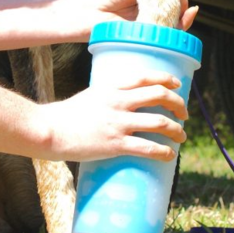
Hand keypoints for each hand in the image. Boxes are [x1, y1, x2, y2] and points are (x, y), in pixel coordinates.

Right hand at [34, 71, 187, 161]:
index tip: (177, 86)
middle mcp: (118, 101)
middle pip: (159, 96)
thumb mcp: (90, 96)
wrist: (49, 131)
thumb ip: (109, 97)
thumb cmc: (67, 115)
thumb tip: (126, 104)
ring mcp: (118, 123)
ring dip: (177, 130)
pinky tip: (169, 155)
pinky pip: (148, 147)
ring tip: (181, 136)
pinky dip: (164, 152)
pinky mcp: (115, 144)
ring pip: (160, 122)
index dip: (167, 80)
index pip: (146, 77)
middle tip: (183, 114)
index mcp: (111, 87)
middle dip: (178, 104)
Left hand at [66, 0, 197, 37]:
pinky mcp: (149, 36)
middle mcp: (150, 9)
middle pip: (177, 5)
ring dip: (184, 10)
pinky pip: (170, 33)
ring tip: (180, 2)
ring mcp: (150, 23)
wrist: (88, 14)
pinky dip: (182, 24)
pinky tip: (186, 15)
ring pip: (177, 19)